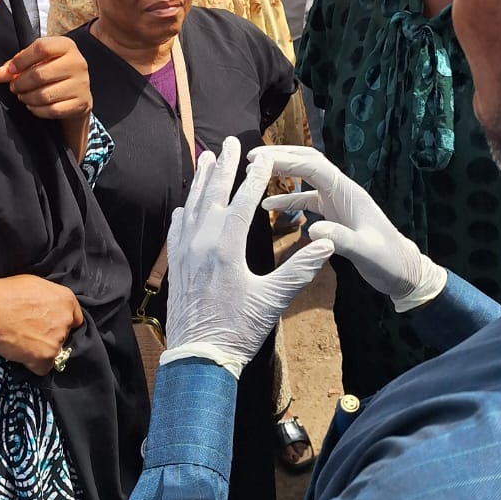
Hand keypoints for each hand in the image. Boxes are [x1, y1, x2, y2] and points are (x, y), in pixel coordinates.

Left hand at [0, 37, 91, 121]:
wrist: (78, 92)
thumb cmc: (53, 72)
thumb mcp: (38, 61)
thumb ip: (16, 65)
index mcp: (67, 46)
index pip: (41, 48)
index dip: (21, 60)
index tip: (9, 70)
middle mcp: (77, 63)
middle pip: (40, 74)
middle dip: (20, 83)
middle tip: (14, 87)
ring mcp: (81, 84)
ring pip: (45, 95)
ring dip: (27, 98)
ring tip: (23, 96)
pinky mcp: (81, 103)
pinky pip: (52, 110)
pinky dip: (37, 110)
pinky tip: (33, 105)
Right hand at [0, 274, 83, 374]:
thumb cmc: (5, 293)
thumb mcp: (33, 284)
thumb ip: (48, 297)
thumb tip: (48, 306)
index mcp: (66, 299)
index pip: (75, 318)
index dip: (61, 322)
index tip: (49, 324)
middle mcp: (66, 319)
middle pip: (64, 335)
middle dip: (50, 336)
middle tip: (30, 332)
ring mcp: (57, 340)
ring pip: (53, 351)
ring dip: (40, 350)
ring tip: (21, 342)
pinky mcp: (45, 358)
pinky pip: (43, 367)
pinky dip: (32, 364)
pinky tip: (19, 353)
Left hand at [162, 138, 333, 377]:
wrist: (198, 357)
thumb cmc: (238, 330)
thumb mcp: (272, 301)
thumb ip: (298, 270)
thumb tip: (325, 242)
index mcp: (226, 247)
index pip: (243, 201)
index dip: (256, 176)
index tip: (265, 156)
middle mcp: (201, 242)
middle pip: (213, 194)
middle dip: (223, 166)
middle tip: (230, 142)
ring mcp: (184, 252)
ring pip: (192, 205)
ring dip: (200, 181)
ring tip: (205, 158)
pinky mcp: (175, 265)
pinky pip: (177, 229)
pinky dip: (183, 211)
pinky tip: (184, 205)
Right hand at [248, 145, 446, 311]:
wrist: (403, 271)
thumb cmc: (388, 260)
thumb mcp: (365, 252)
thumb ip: (341, 239)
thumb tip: (312, 229)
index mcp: (348, 193)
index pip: (313, 166)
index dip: (285, 159)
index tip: (258, 159)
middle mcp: (342, 191)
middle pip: (308, 163)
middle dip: (281, 157)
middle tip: (251, 159)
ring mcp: (338, 202)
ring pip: (307, 179)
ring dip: (283, 174)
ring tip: (255, 175)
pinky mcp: (335, 215)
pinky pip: (308, 200)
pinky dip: (289, 200)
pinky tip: (270, 206)